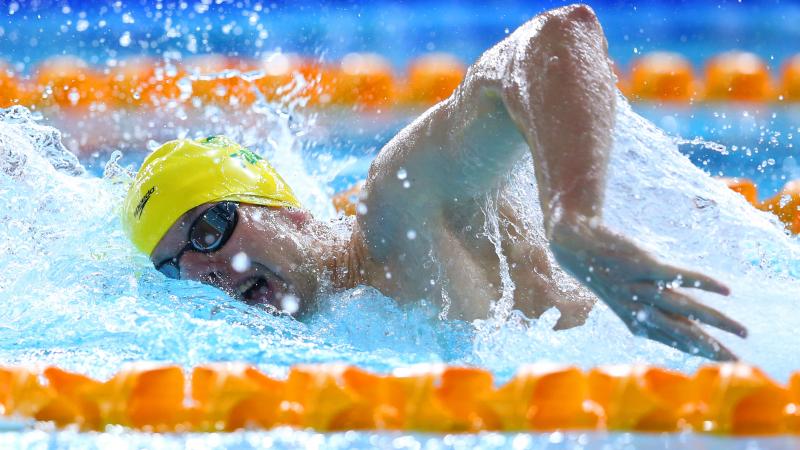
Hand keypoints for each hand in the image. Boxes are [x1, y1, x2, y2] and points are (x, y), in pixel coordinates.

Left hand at [548, 216, 746, 360]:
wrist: (574, 246)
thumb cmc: (606, 273)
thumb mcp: (627, 298)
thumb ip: (654, 312)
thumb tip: (684, 324)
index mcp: (636, 322)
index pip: (674, 342)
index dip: (699, 353)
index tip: (727, 364)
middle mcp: (639, 309)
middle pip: (682, 333)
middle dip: (710, 348)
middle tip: (739, 362)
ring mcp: (640, 287)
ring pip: (684, 308)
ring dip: (715, 320)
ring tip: (742, 330)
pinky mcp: (642, 264)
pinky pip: (677, 276)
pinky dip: (702, 283)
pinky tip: (725, 290)